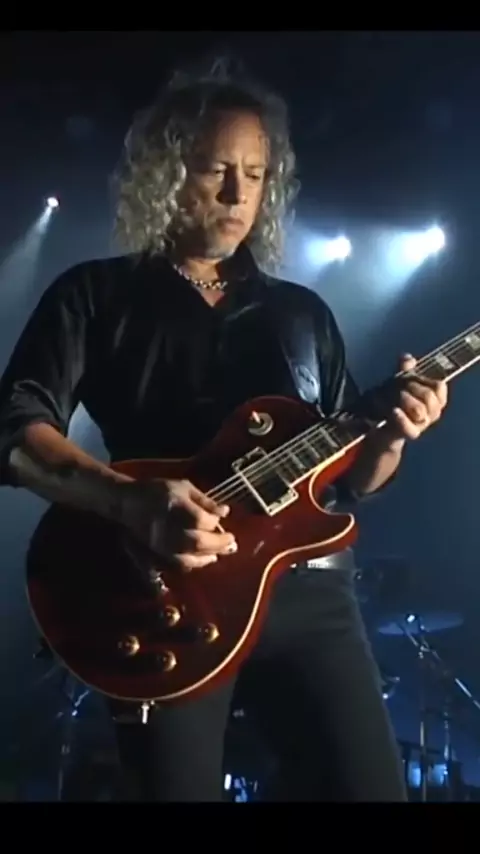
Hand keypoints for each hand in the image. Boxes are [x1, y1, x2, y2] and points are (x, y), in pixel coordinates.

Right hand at [115, 478, 236, 570]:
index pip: (199, 519)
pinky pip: (177, 564)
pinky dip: (194, 564)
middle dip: (218, 544)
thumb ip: (205, 500)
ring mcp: (159, 542)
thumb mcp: (183, 487)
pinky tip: (204, 558)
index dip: (214, 523)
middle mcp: (166, 526)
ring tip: (220, 552)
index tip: (222, 521)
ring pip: (188, 558)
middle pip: (196, 542)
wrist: (127, 503)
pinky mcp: (155, 553)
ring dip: (208, 557)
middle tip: (232, 543)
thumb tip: (225, 512)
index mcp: (173, 504)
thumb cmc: (158, 490)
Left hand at [385, 353, 447, 442]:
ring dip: (402, 400)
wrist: (381, 425)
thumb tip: (407, 358)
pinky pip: (410, 427)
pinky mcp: (411, 434)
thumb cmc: (394, 401)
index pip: (438, 386)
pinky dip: (401, 418)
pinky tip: (394, 411)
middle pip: (428, 396)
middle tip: (396, 387)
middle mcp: (433, 412)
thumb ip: (404, 369)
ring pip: (419, 410)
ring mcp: (423, 424)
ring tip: (389, 397)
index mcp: (436, 398)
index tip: (410, 376)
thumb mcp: (399, 381)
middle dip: (410, 388)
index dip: (422, 378)